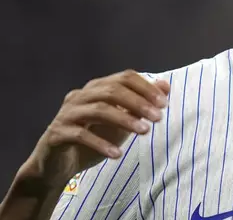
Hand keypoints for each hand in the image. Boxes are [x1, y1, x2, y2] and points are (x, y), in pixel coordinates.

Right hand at [26, 70, 169, 183]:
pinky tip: (117, 154)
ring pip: (98, 109)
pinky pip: (81, 135)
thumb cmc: (94, 138)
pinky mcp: (57, 133)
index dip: (146, 88)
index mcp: (96, 88)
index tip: (164, 104)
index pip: (124, 78)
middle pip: (112, 90)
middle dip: (138, 103)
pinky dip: (101, 143)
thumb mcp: (122, 121)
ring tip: (144, 131)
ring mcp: (67, 114)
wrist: (58, 165)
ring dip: (125, 119)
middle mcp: (80, 96)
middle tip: (158, 118)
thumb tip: (165, 86)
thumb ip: (140, 103)